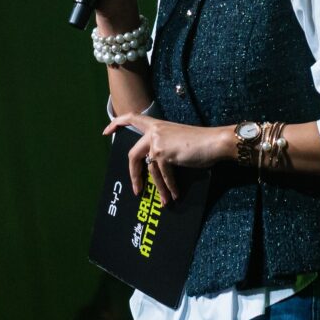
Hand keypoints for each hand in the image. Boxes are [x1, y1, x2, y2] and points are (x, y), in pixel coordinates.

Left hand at [103, 114, 231, 205]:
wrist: (214, 141)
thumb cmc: (200, 141)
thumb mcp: (177, 139)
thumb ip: (164, 146)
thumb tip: (155, 165)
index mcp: (157, 125)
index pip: (132, 118)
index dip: (117, 123)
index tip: (106, 132)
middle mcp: (154, 132)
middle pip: (133, 155)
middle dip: (134, 175)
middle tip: (136, 189)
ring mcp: (157, 143)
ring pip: (150, 170)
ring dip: (158, 188)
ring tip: (164, 201)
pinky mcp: (164, 154)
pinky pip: (163, 176)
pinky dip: (169, 187)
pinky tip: (174, 195)